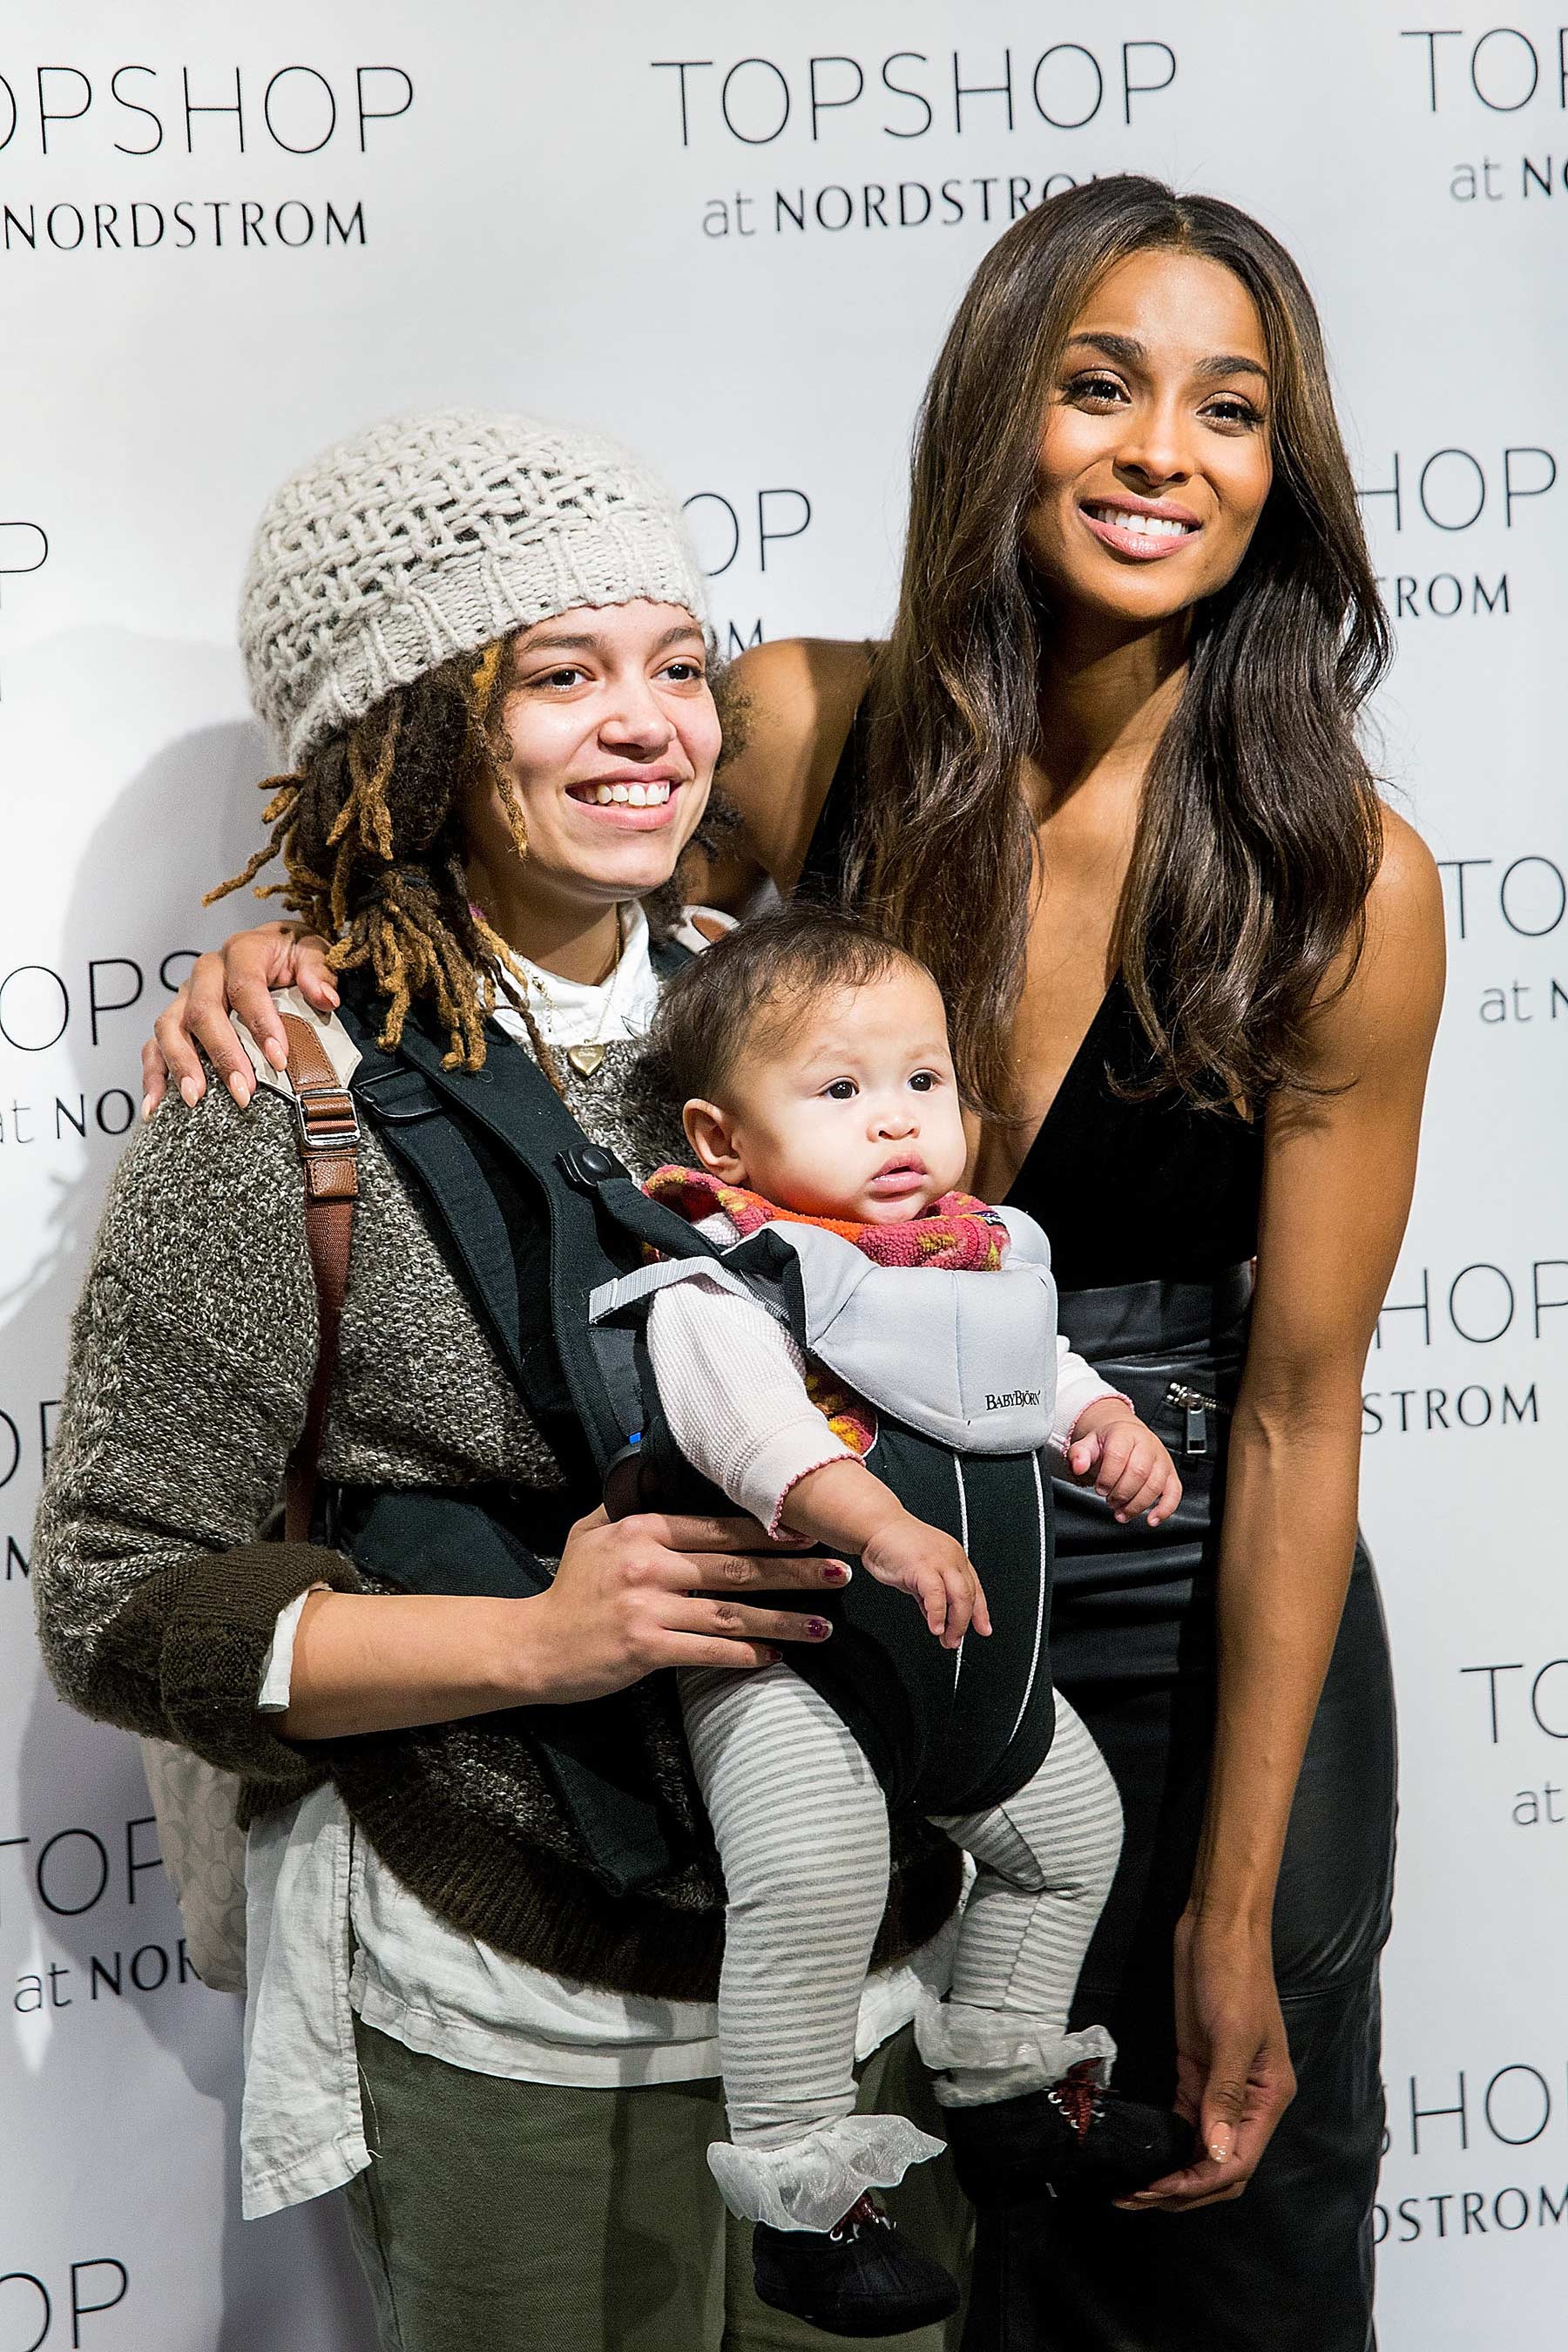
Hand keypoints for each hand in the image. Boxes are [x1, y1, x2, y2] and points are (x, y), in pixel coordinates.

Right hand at [142, 923, 337, 1118]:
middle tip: (243, 1092)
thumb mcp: (313, 952)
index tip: (279, 1060)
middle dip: (222, 1054)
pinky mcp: (176, 1018)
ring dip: (181, 1065)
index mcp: (242, 951)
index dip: (260, 1023)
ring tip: (195, 1099)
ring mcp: (186, 995)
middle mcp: (208, 971)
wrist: (273, 947)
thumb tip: (325, 997)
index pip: (245, 985)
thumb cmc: (293, 956)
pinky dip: (153, 1075)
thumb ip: (319, 970)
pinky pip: (153, 1045)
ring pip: (169, 1027)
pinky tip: (157, 1106)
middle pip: (203, 1011)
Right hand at [526, 1506, 848, 1701]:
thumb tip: (657, 1476)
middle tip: (837, 1573)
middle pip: (737, 1567)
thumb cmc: (570, 1590)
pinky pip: (709, 1651)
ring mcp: (648, 1607)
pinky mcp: (646, 1648)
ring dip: (782, 1620)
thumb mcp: (590, 1532)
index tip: (809, 1534)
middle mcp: (649, 1564)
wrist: (533, 1645)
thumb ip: (628, 1507)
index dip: (769, 1532)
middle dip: (794, 1572)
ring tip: (822, 1626)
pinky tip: (775, 1657)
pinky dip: (746, 1654)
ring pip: (731, 1612)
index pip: (719, 1528)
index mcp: (643, 1531)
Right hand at [858, 1511, 991, 1648]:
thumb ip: (930, 1597)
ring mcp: (939, 1561)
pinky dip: (938, 1615)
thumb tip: (937, 1619)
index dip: (981, 1611)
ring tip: (948, 1639)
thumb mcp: (919, 1575)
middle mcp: (952, 1557)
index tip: (983, 1628)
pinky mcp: (923, 1566)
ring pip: (960, 1597)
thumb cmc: (894, 1545)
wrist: (876, 1526)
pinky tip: (935, 1627)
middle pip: (970, 1596)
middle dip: (965, 1623)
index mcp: (954, 1557)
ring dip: (956, 1623)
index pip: (975, 1588)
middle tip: (955, 1640)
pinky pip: (936, 1595)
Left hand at [1067, 1403, 1182, 1525]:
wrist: (1127, 1436)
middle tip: (1110, 1501)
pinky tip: (1151, 1519)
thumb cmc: (1110, 1443)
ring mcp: (1161, 1460)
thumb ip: (1079, 1454)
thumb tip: (1078, 1466)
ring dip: (1137, 1505)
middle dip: (1121, 1493)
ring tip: (1122, 1512)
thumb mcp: (1090, 1443)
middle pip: (1138, 1473)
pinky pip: (1174, 1493)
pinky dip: (1165, 1509)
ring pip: (1155, 1485)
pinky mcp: (1170, 1474)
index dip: (1108, 1477)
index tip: (1100, 1488)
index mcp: (1125, 1434)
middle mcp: (1147, 1445)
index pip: (1118, 1456)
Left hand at [1114, 1909, 1295, 2213]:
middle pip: (1220, 2167)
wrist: (1218, 1927)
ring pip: (1200, 2148)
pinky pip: (1185, 2119)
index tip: (1158, 2190)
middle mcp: (1249, 2100)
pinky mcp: (1197, 2068)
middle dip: (1181, 2189)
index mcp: (1269, 2098)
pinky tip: (1142, 2152)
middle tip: (1135, 2197)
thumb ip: (1225, 2096)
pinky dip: (1167, 2141)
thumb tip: (1215, 2156)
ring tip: (1132, 2187)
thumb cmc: (1235, 1973)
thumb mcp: (1232, 2034)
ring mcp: (1221, 2086)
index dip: (1198, 2184)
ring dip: (1170, 2171)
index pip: (1236, 2162)